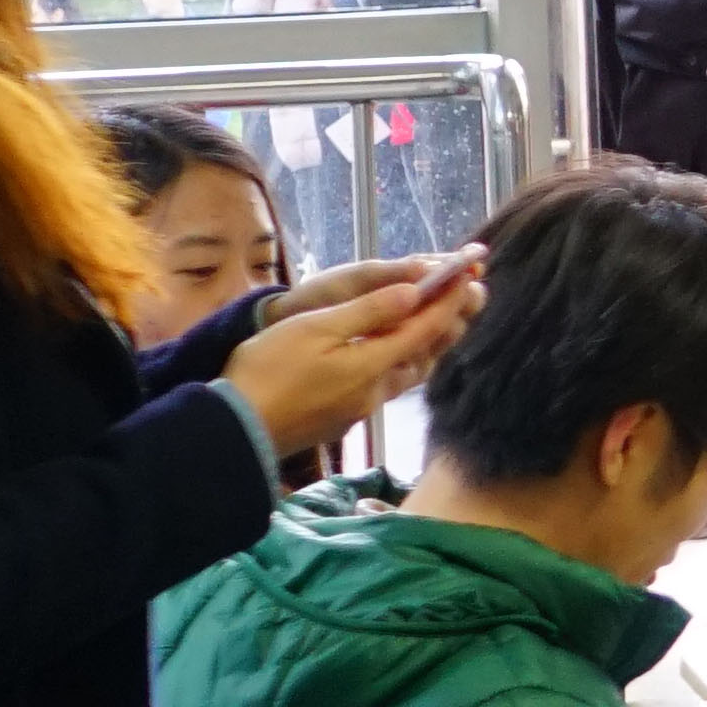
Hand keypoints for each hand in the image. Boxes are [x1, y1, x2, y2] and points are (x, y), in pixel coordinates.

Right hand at [224, 252, 485, 453]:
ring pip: (408, 373)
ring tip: (438, 320)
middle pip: (426, 354)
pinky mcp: (343, 417)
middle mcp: (376, 391)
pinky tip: (392, 352)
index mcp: (373, 364)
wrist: (236, 429)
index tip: (470, 276)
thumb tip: (414, 293)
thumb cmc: (269, 371)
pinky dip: (401, 361)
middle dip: (448, 322)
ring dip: (427, 344)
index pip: (425, 328)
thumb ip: (368, 312)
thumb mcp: (316, 329)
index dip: (449, 300)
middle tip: (467, 295)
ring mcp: (360, 408)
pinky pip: (387, 385)